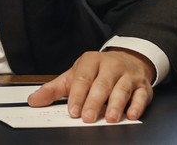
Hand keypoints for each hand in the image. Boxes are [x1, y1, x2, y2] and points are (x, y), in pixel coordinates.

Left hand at [27, 49, 154, 122]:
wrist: (128, 60)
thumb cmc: (97, 71)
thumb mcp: (74, 75)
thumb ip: (54, 89)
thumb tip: (34, 100)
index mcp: (91, 61)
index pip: (83, 78)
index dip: (77, 95)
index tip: (72, 110)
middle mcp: (111, 66)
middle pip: (102, 84)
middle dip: (95, 102)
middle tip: (88, 117)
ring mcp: (128, 75)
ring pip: (122, 89)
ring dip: (116, 104)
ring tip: (110, 118)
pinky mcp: (143, 86)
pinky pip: (141, 95)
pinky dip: (137, 105)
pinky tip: (131, 115)